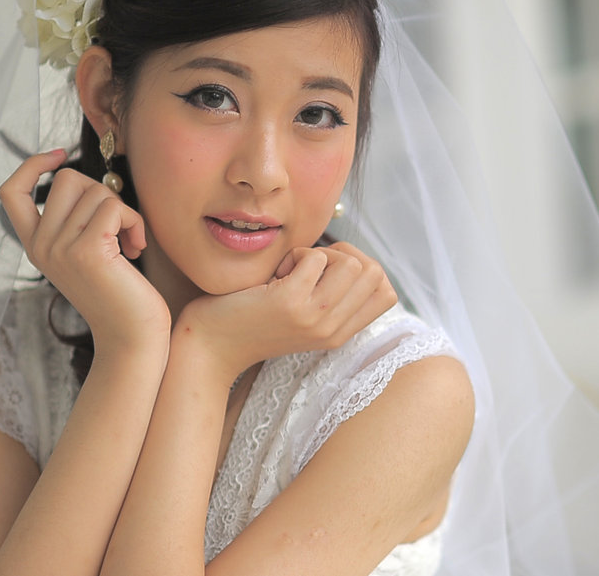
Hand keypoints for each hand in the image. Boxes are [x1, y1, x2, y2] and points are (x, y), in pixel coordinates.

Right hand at [0, 150, 170, 354]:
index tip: (59, 155)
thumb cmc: (120, 295)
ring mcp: (60, 248)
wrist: (131, 338)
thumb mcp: (88, 254)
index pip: (11, 192)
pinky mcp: (87, 251)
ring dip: (124, 212)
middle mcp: (41, 246)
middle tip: (118, 226)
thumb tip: (91, 183)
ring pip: (96, 191)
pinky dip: (135, 222)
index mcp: (36, 246)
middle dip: (103, 193)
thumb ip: (78, 222)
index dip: (32, 166)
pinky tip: (137, 249)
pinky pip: (115, 208)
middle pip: (68, 180)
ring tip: (129, 244)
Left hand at [174, 241, 397, 380]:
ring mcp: (314, 318)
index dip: (366, 269)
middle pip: (374, 271)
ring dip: (320, 253)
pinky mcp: (291, 303)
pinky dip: (295, 254)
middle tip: (309, 267)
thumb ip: (331, 296)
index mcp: (340, 334)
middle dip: (343, 255)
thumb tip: (354, 255)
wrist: (211, 346)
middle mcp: (333, 330)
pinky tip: (274, 276)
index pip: (388, 293)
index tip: (331, 272)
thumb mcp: (304, 315)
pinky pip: (315, 256)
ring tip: (292, 271)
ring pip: (351, 262)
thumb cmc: (253, 319)